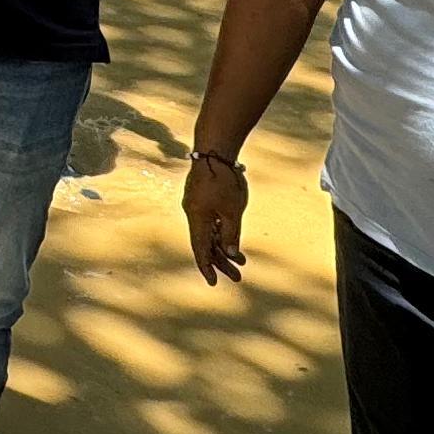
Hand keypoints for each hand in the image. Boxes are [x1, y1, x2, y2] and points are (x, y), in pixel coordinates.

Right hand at [184, 152, 249, 283]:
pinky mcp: (201, 198)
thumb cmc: (225, 180)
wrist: (214, 150)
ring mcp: (196, 206)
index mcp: (197, 218)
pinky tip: (231, 239)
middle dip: (221, 261)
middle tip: (237, 277)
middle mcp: (193, 214)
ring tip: (241, 262)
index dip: (207, 267)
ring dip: (223, 247)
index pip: (200, 249)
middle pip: (205, 244)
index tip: (213, 282)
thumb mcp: (233, 211)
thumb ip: (230, 234)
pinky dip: (220, 232)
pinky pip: (209, 221)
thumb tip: (230, 254)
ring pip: (208, 233)